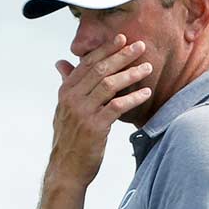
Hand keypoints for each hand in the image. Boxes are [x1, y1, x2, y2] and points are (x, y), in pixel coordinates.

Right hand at [47, 33, 155, 187]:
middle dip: (122, 56)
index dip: (105, 49)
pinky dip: (133, 98)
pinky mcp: (95, 127)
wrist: (66, 169)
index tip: (122, 39)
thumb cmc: (69, 139)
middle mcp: (72, 99)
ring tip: (147, 68)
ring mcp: (83, 112)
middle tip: (140, 46)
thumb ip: (66, 85)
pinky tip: (146, 93)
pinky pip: (117, 107)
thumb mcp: (63, 109)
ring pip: (109, 85)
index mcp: (65, 92)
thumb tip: (61, 63)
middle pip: (100, 70)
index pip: (86, 63)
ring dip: (131, 74)